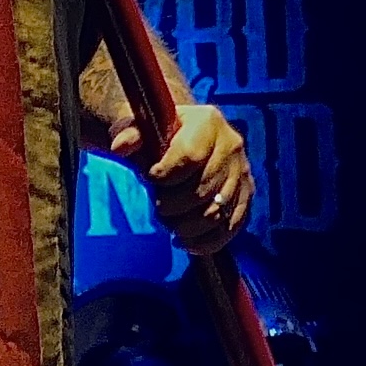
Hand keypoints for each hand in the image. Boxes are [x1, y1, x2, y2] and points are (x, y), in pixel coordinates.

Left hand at [110, 103, 252, 255]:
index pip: (189, 157)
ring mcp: (242, 172)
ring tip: (169, 224)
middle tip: (157, 207)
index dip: (165, 175)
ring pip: (217, 212)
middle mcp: (232, 145)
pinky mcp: (246, 195)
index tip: (150, 178)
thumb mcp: (139, 127)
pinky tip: (185, 243)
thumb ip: (128, 134)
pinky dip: (207, 242)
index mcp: (208, 122)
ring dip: (187, 227)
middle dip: (173, 205)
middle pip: (202, 189)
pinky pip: (232, 226)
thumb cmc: (155, 133)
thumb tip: (119, 147)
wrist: (181, 137)